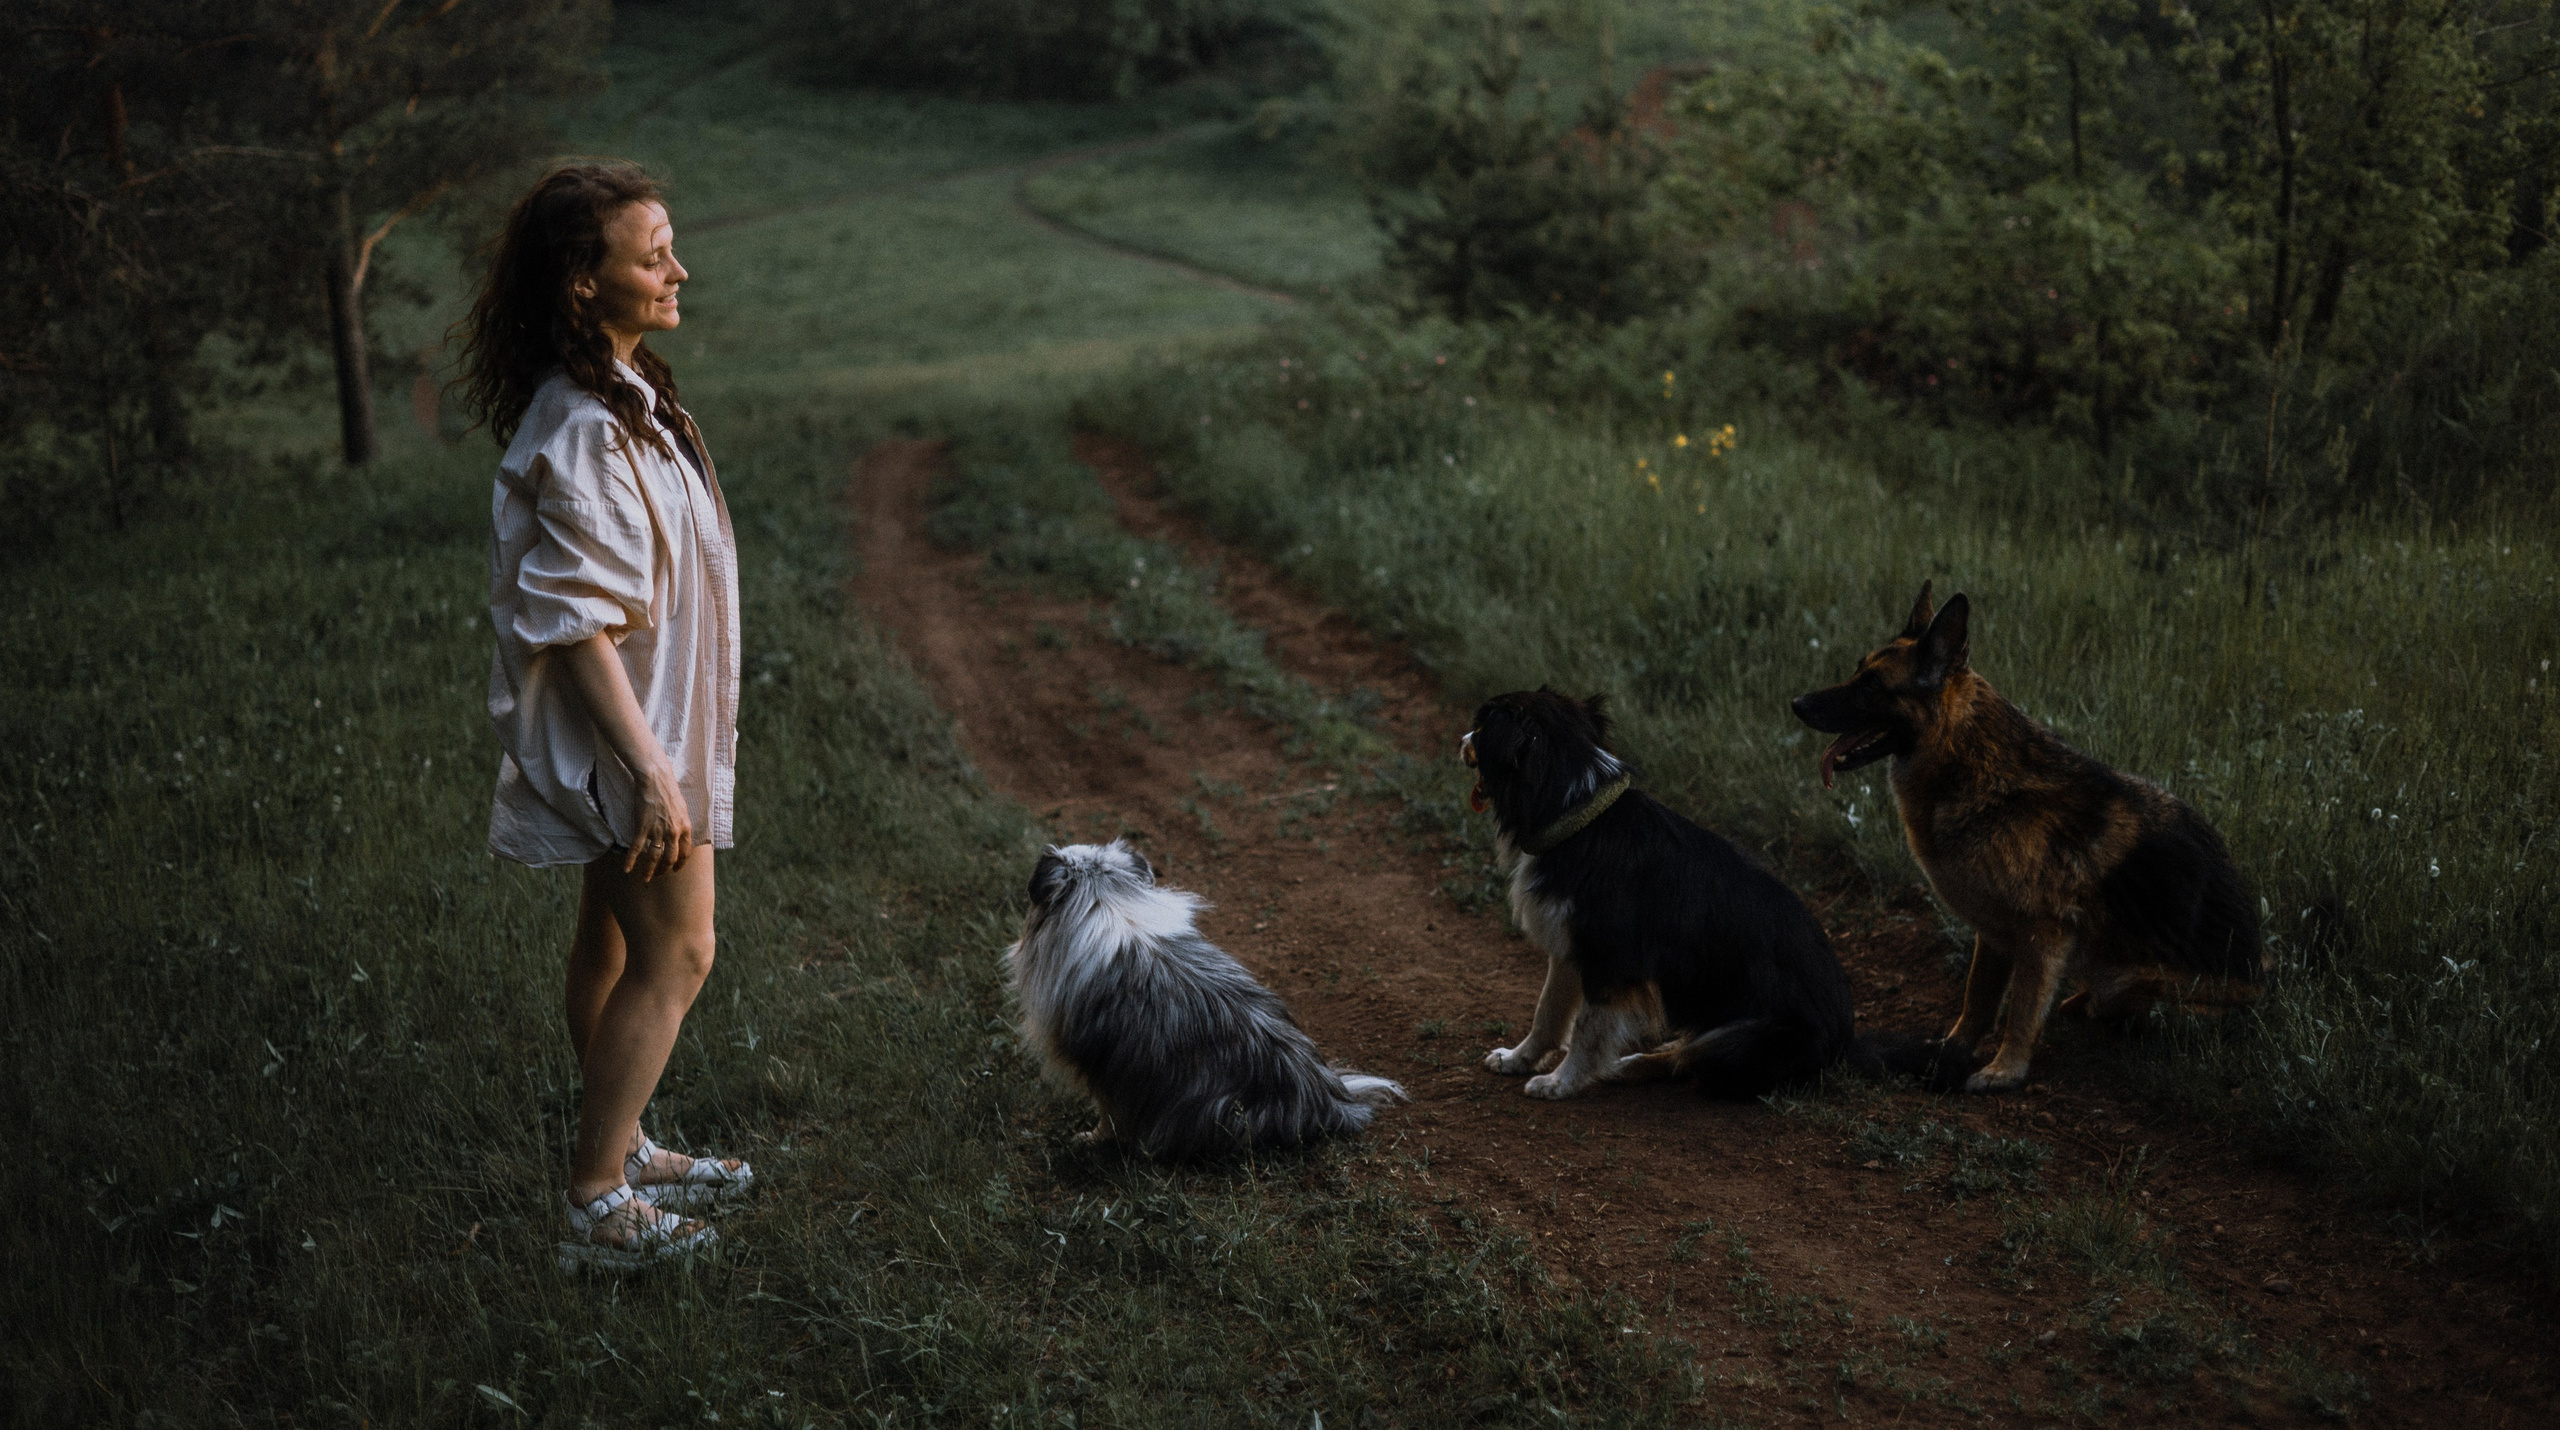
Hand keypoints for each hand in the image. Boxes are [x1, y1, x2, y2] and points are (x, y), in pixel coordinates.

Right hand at [622, 761, 693, 881]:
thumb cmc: (668, 790)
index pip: (686, 851)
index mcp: (685, 827)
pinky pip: (636, 848)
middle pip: (670, 858)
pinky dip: (631, 860)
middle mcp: (673, 831)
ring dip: (649, 870)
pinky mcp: (643, 827)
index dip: (681, 863)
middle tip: (659, 875)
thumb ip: (681, 822)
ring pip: (654, 857)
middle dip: (665, 869)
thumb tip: (680, 832)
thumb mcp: (682, 808)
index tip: (676, 869)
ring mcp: (658, 830)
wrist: (656, 779)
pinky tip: (626, 870)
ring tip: (645, 879)